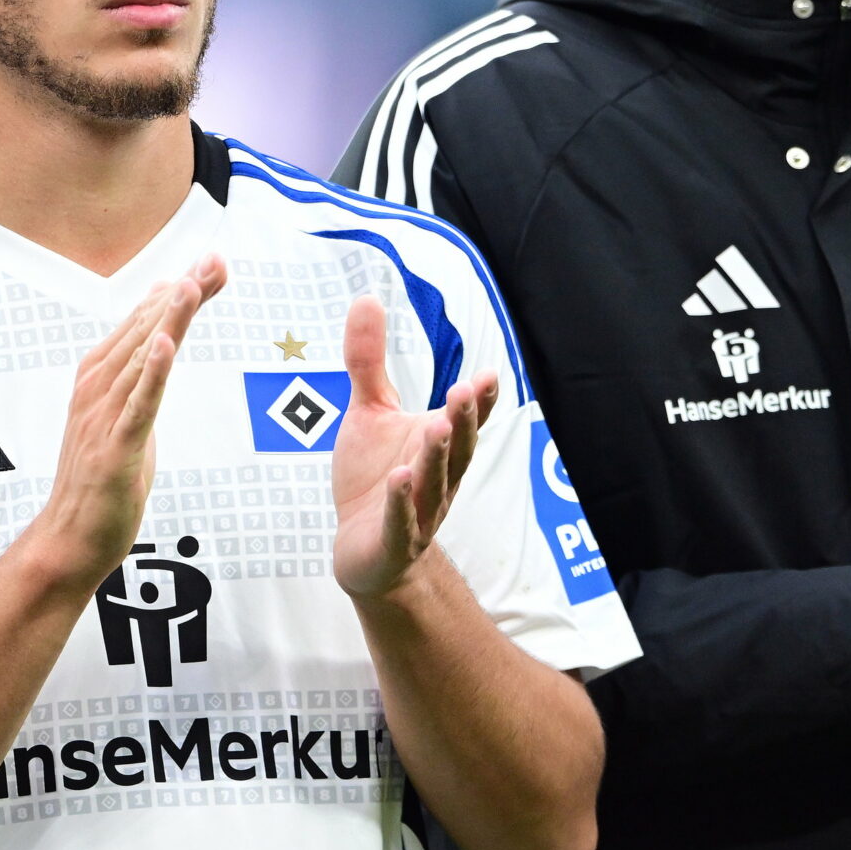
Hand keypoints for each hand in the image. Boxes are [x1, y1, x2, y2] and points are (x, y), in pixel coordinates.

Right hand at [19, 256, 226, 589]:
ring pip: (142, 358)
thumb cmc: (100, 480)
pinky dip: (151, 372)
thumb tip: (160, 339)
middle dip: (183, 293)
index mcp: (98, 377)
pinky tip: (164, 344)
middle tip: (215, 258)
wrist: (68, 540)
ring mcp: (103, 417)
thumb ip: (140, 378)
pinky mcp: (115, 449)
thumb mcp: (125, 417)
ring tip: (192, 283)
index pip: (144, 322)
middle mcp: (97, 388)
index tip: (212, 262)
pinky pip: (138, 405)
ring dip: (169, 319)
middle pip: (146, 329)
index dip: (180, 291)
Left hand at [332, 293, 497, 605]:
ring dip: (435, 457)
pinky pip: (399, 524)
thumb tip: (368, 298)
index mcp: (438, 447)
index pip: (465, 422)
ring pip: (432, 485)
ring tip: (435, 425)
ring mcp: (418, 514)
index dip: (478, 403)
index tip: (486, 376)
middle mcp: (437, 479)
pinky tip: (398, 480)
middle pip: (455, 449)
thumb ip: (369, 361)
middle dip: (462, 421)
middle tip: (466, 390)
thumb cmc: (373, 478)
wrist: (363, 551)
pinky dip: (400, 504)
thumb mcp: (368, 413)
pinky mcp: (392, 542)